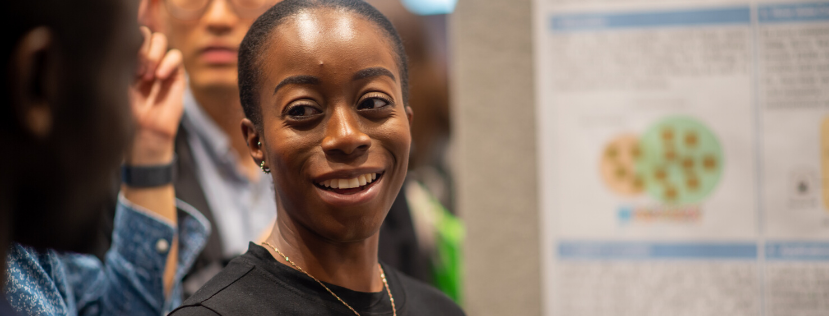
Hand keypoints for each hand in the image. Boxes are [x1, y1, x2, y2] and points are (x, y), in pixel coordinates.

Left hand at [127, 27, 184, 164]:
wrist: (145, 136)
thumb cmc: (126, 117)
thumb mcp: (114, 88)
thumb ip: (115, 66)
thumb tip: (113, 45)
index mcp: (124, 62)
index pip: (127, 37)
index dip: (127, 45)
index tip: (124, 65)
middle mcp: (142, 62)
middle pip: (145, 34)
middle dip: (141, 48)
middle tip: (138, 70)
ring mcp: (160, 67)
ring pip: (160, 40)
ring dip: (154, 54)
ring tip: (149, 75)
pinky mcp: (176, 76)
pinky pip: (176, 56)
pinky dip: (168, 62)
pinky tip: (160, 77)